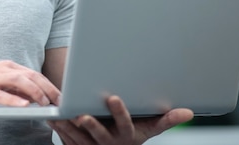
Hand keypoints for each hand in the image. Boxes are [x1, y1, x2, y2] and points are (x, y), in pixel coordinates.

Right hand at [0, 60, 60, 107]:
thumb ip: (12, 86)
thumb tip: (32, 95)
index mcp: (5, 66)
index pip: (33, 73)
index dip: (48, 84)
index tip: (60, 95)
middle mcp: (0, 69)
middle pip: (30, 76)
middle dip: (47, 88)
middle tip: (60, 100)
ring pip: (18, 81)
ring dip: (34, 92)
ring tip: (45, 102)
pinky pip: (0, 94)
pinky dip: (14, 100)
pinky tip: (24, 105)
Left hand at [48, 95, 193, 144]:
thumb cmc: (133, 134)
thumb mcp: (150, 128)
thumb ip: (166, 120)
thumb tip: (188, 112)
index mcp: (127, 135)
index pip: (124, 124)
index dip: (119, 112)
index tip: (112, 97)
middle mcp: (109, 143)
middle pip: (99, 134)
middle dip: (91, 124)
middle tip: (81, 115)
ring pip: (78, 137)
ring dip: (68, 126)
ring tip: (59, 114)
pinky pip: (66, 139)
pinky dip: (58, 127)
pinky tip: (50, 116)